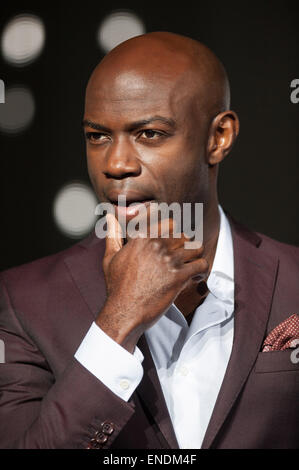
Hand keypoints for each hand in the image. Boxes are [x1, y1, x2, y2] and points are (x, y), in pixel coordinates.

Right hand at [96, 213, 207, 352]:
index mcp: (142, 238)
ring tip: (190, 267)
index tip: (175, 243)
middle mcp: (156, 245)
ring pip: (196, 247)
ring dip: (195, 257)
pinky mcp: (179, 276)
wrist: (123, 312)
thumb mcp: (110, 257)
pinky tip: (193, 277)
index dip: (175, 233)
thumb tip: (110, 216)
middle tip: (183, 258)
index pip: (169, 223)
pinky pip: (201, 265)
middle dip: (186, 245)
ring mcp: (169, 260)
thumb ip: (112, 234)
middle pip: (185, 235)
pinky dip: (201, 271)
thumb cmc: (116, 287)